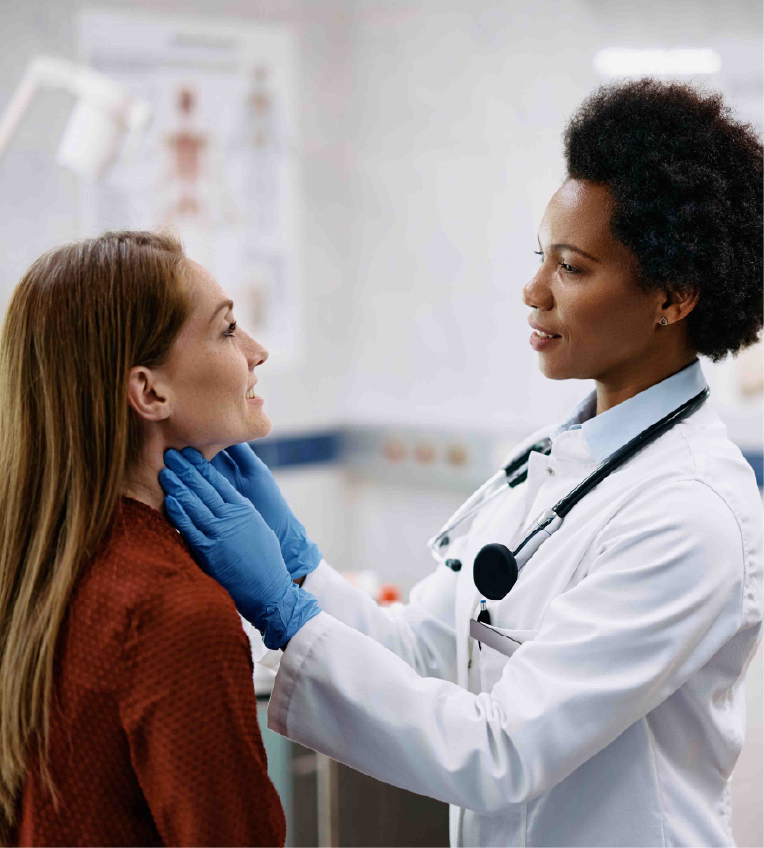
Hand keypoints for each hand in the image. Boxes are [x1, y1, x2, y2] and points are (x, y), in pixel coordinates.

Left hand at [160, 449, 320, 648]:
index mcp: (243, 509)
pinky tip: (170, 500)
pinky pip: (191, 529)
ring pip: (195, 504)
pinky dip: (180, 513)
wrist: (269, 589)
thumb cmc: (264, 560)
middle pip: (204, 488)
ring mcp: (220, 533)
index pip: (218, 482)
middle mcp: (231, 517)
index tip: (188, 453)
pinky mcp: (210, 551)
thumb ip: (239, 512)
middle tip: (171, 454)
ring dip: (179, 486)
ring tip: (166, 471)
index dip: (201, 466)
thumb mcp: (255, 527)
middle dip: (186, 469)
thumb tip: (224, 501)